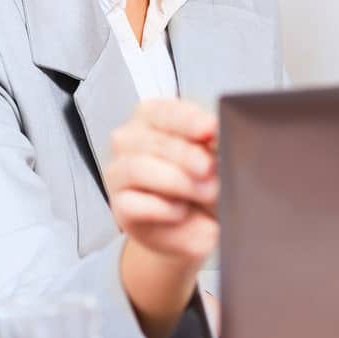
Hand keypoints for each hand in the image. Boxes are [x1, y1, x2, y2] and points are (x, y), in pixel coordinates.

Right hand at [105, 99, 218, 264]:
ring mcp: (120, 173)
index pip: (167, 112)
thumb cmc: (201, 183)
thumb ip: (213, 144)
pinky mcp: (120, 206)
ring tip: (206, 192)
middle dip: (186, 155)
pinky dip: (162, 208)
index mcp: (153, 117)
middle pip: (155, 141)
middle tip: (209, 168)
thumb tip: (218, 137)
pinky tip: (181, 211)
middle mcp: (130, 140)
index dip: (190, 121)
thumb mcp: (214, 158)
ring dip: (177, 181)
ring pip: (139, 168)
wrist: (195, 224)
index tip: (210, 128)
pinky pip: (133, 203)